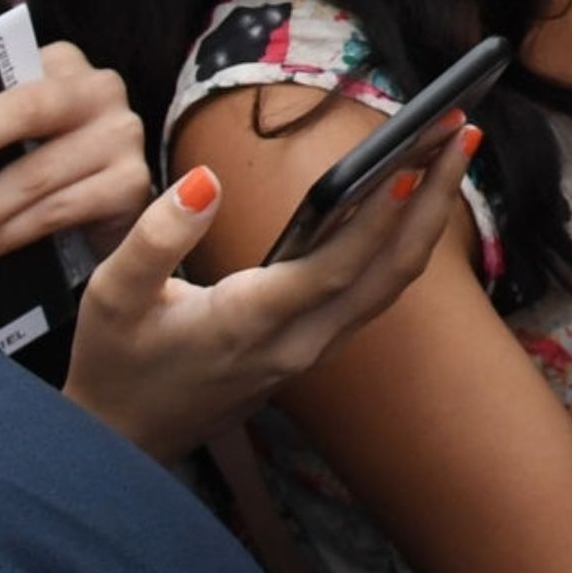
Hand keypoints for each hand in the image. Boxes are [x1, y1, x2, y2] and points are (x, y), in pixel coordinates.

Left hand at [0, 40, 154, 270]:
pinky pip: (58, 211)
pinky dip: (9, 236)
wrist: (106, 206)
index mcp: (64, 65)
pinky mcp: (133, 182)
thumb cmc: (44, 162)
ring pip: (36, 174)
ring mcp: (123, 135)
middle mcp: (101, 90)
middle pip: (27, 112)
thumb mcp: (17, 132)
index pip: (6, 85)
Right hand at [63, 130, 474, 460]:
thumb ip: (157, 237)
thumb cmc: (116, 363)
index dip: (374, 220)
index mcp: (248, 325)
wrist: (122, 440)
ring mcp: (310, 351)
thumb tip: (205, 181)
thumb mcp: (111, 296)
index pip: (332, 270)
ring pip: (388, 285)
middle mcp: (296, 343)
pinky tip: (407, 197)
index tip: (408, 165)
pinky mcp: (312, 348)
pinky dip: (400, 242)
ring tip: (447, 152)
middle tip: (460, 132)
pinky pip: (373, 293)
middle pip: (385, 274)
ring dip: (424, 218)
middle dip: (430, 203)